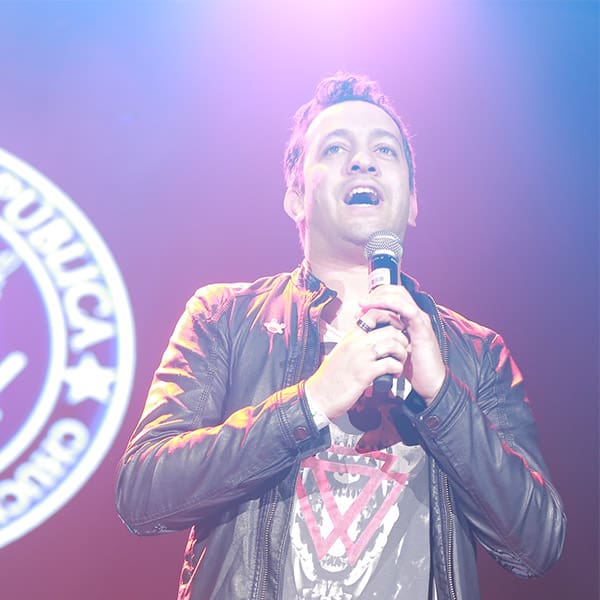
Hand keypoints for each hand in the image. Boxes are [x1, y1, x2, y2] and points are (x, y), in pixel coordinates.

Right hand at [305, 312, 409, 419]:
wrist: (319, 396)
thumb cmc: (330, 378)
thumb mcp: (341, 352)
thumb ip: (355, 343)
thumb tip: (372, 340)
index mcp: (350, 336)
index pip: (373, 314)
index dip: (390, 318)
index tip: (396, 329)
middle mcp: (355, 342)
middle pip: (390, 329)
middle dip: (402, 340)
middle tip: (402, 350)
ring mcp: (360, 357)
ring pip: (393, 344)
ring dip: (402, 354)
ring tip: (399, 363)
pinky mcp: (365, 373)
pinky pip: (391, 364)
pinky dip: (397, 369)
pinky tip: (394, 375)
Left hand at [358, 285, 445, 403]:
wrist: (430, 383)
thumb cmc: (413, 368)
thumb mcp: (393, 348)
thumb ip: (384, 336)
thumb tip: (366, 330)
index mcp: (408, 319)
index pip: (392, 295)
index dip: (376, 296)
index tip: (360, 307)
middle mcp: (415, 316)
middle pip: (396, 291)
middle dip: (376, 293)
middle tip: (361, 304)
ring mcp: (420, 320)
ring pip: (401, 296)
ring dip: (380, 298)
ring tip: (365, 304)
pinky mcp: (422, 329)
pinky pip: (408, 310)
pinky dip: (392, 305)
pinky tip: (379, 307)